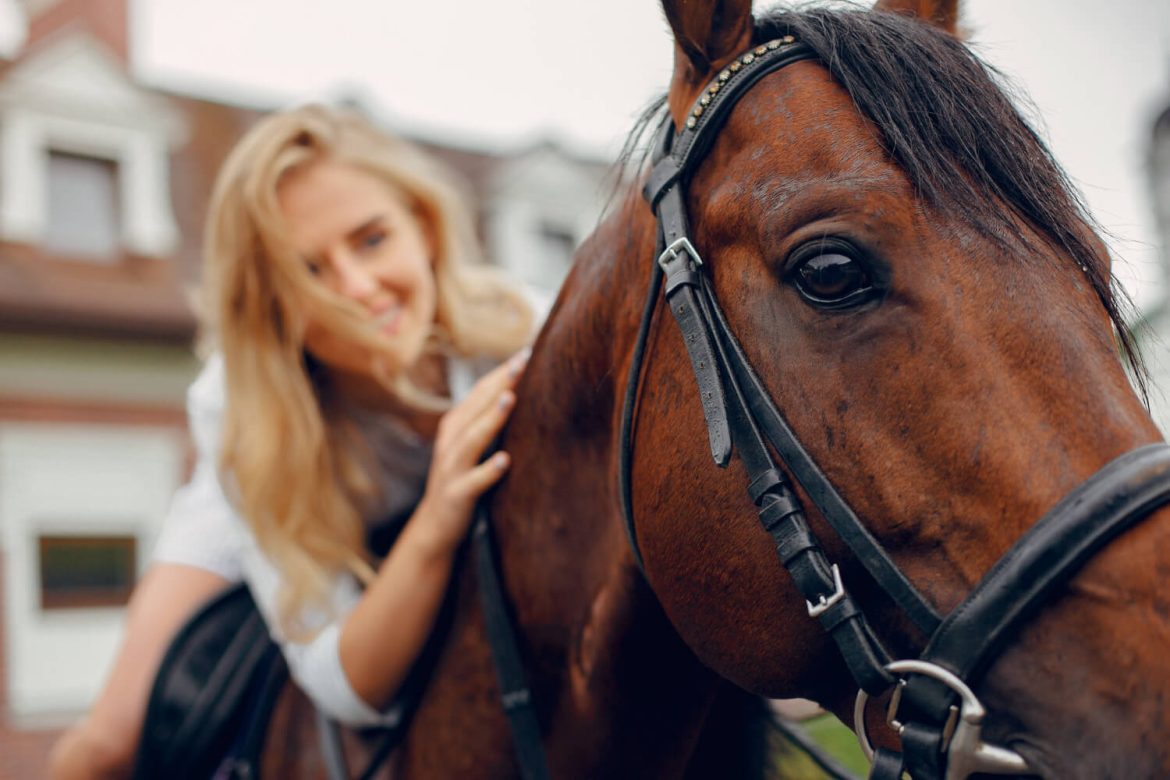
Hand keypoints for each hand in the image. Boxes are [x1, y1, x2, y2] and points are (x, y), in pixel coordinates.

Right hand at [415, 349, 528, 553]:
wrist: (435, 528)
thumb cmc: (463, 480)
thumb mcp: (472, 446)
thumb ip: (490, 421)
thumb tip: (522, 392)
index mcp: (455, 427)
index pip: (480, 392)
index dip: (501, 372)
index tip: (526, 351)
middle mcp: (450, 443)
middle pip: (475, 407)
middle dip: (499, 383)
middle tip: (522, 361)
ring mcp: (451, 470)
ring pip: (471, 440)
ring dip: (491, 419)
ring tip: (511, 399)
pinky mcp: (457, 496)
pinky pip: (472, 482)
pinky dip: (487, 471)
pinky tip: (505, 460)